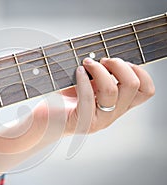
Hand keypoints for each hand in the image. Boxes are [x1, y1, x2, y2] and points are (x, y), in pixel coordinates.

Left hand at [33, 57, 154, 134]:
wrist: (43, 122)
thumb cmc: (63, 100)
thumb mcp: (88, 85)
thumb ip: (102, 76)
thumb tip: (108, 57)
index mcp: (118, 105)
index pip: (146, 91)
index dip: (139, 71)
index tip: (120, 62)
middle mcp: (113, 114)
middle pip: (133, 86)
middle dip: (118, 65)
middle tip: (100, 61)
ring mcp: (99, 121)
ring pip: (112, 91)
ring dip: (99, 70)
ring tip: (86, 64)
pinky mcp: (82, 122)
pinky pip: (89, 97)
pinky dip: (84, 80)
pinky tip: (77, 72)